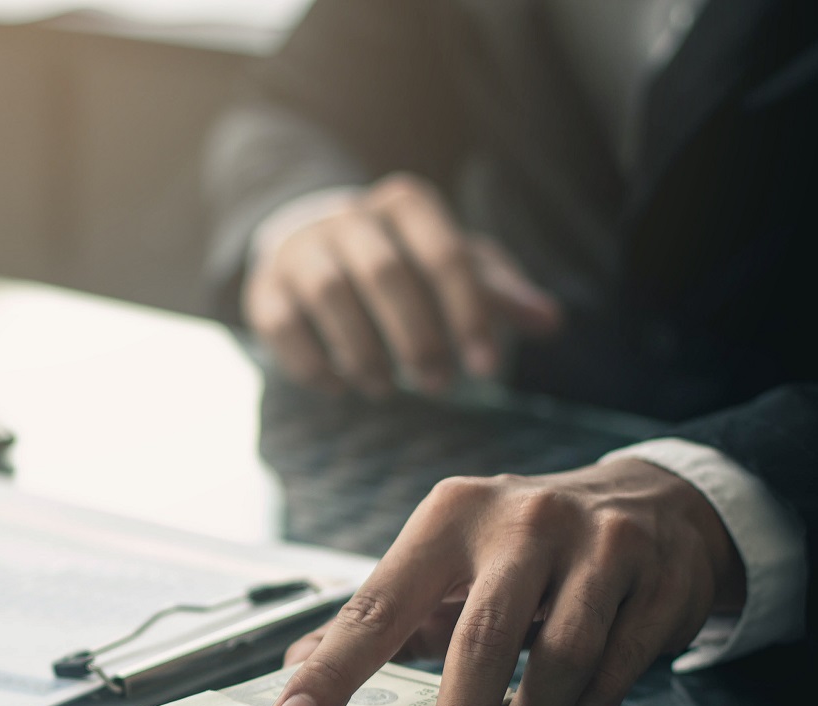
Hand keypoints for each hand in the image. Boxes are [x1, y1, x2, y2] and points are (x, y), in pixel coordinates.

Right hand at [244, 173, 561, 397]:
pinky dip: (313, 362)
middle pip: (385, 272)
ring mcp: (300, 249)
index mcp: (404, 204)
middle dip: (416, 335)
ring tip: (386, 389)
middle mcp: (347, 217)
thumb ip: (499, 292)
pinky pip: (283, 324)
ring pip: (330, 294)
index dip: (468, 313)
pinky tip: (341, 387)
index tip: (487, 368)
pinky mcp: (264, 287)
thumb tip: (552, 322)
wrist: (308, 239)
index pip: (444, 253)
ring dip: (363, 350)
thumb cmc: (400, 257)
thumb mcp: (454, 264)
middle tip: (438, 385)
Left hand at [269, 459, 745, 705]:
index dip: (336, 668)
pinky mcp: (656, 582)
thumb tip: (296, 667)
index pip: (379, 602)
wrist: (657, 504)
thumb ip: (382, 614)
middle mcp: (522, 524)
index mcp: (452, 516)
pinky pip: (614, 670)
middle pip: (479, 641)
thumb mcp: (451, 559)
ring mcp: (598, 548)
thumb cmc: (528, 545)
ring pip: (560, 658)